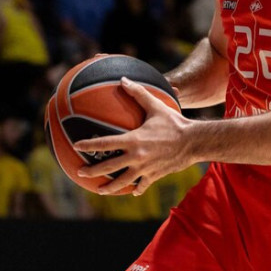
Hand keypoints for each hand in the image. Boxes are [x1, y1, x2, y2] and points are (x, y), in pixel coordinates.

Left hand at [74, 77, 192, 195]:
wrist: (194, 142)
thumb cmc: (175, 122)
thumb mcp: (157, 106)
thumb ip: (139, 93)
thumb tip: (124, 79)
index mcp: (133, 140)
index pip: (105, 143)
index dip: (89, 144)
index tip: (77, 145)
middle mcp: (136, 156)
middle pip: (108, 167)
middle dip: (92, 171)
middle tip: (80, 172)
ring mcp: (145, 168)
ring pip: (122, 182)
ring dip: (109, 187)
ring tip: (100, 190)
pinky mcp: (155, 175)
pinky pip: (142, 184)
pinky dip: (137, 188)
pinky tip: (133, 191)